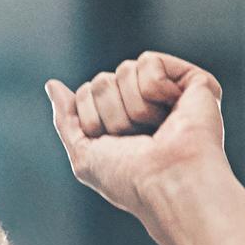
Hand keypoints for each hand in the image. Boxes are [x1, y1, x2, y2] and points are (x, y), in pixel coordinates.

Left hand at [49, 53, 240, 233]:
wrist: (169, 182)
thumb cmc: (131, 180)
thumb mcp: (85, 156)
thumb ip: (67, 120)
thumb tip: (52, 85)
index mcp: (123, 123)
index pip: (86, 94)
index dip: (91, 120)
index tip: (116, 147)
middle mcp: (146, 106)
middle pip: (102, 81)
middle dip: (112, 114)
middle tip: (140, 139)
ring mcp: (171, 94)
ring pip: (125, 70)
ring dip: (134, 107)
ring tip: (159, 129)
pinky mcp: (193, 81)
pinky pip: (149, 62)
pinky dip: (155, 88)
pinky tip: (175, 108)